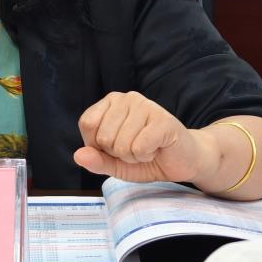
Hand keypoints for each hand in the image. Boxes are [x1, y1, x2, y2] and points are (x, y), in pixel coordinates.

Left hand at [74, 91, 209, 183]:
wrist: (182, 161)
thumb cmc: (147, 157)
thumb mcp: (115, 164)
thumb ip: (96, 160)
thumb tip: (78, 155)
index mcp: (111, 102)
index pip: (87, 123)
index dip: (98, 144)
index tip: (115, 146)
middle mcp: (127, 98)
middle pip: (103, 137)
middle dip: (118, 153)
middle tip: (135, 149)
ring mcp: (146, 105)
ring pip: (121, 145)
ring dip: (134, 156)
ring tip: (147, 149)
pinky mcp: (163, 119)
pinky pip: (139, 148)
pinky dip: (146, 157)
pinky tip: (156, 149)